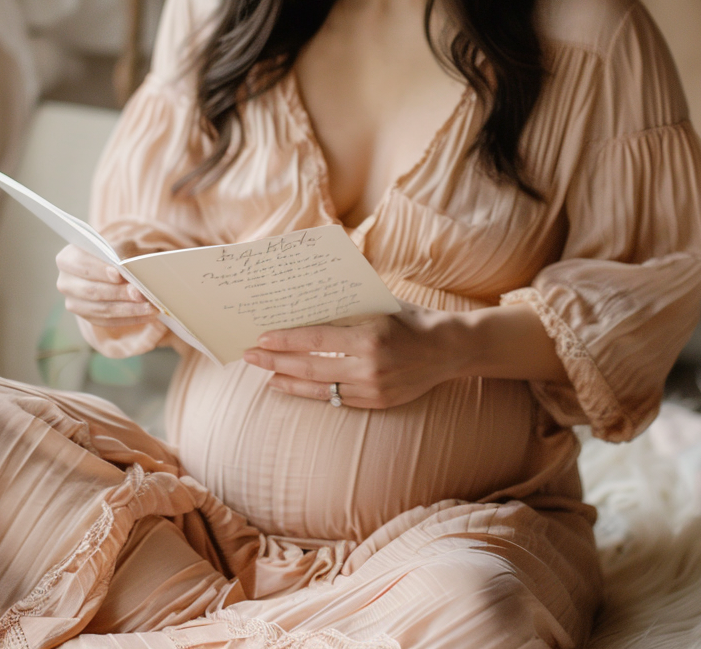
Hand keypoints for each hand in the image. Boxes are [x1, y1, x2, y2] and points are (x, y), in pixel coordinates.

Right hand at [55, 243, 159, 328]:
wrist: (108, 268)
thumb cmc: (113, 253)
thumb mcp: (116, 247)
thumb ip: (121, 254)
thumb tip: (133, 268)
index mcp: (67, 259)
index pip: (81, 265)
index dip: (99, 270)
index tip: (119, 274)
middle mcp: (65, 283)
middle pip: (91, 291)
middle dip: (118, 293)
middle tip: (140, 293)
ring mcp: (73, 303)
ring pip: (101, 309)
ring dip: (128, 309)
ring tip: (150, 307)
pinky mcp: (86, 317)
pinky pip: (108, 321)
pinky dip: (130, 318)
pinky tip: (148, 315)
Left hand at [241, 300, 461, 408]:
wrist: (450, 349)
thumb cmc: (412, 318)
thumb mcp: (379, 303)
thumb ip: (346, 305)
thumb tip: (306, 297)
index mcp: (370, 336)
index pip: (316, 339)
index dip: (286, 340)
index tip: (262, 337)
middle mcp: (370, 366)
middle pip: (310, 366)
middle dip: (276, 361)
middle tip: (250, 356)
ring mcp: (374, 388)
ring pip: (320, 388)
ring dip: (288, 381)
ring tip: (266, 375)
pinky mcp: (378, 403)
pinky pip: (337, 399)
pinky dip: (312, 392)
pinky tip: (294, 386)